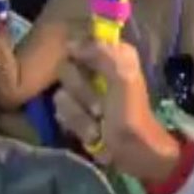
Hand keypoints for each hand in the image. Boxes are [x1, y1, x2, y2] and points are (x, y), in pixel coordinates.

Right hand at [52, 37, 180, 181]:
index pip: (79, 41)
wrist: (133, 153)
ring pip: (61, 95)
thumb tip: (72, 43)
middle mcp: (95, 69)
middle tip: (102, 108)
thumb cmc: (132, 115)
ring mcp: (83, 93)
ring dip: (82, 115)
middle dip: (83, 93)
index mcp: (112, 56)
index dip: (80, 57)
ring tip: (99, 126)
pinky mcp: (74, 114)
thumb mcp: (124, 78)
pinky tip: (93, 135)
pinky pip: (61, 114)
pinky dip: (79, 126)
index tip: (89, 70)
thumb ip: (103, 54)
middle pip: (65, 69)